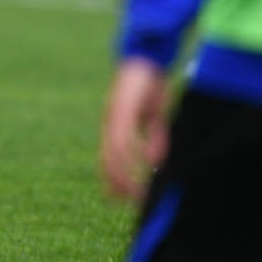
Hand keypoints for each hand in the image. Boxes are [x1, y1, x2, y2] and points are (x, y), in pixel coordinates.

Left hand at [99, 56, 170, 202]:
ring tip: (136, 190)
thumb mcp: (154, 117)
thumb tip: (154, 161)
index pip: (108, 159)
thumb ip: (154, 138)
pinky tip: (144, 164)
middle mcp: (110, 124)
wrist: (145, 59)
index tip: (118, 200)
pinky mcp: (123, 109)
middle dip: (117, 183)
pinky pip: (125, 136)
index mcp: (114, 127)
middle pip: (107, 160)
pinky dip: (133, 152)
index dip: (112, 180)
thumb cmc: (149, 87)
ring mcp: (115, 117)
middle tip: (127, 202)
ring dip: (126, 173)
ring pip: (115, 152)